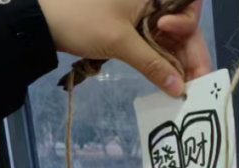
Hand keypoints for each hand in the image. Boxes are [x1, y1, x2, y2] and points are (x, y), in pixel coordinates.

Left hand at [39, 0, 211, 96]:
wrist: (42, 20)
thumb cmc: (81, 19)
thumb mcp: (119, 41)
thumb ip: (152, 64)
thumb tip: (179, 88)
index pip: (188, 7)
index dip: (189, 26)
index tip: (176, 39)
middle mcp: (152, 0)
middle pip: (184, 26)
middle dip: (191, 54)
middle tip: (196, 84)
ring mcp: (143, 15)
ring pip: (172, 39)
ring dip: (178, 63)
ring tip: (184, 89)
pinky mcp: (133, 28)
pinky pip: (156, 45)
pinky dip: (162, 63)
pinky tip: (169, 82)